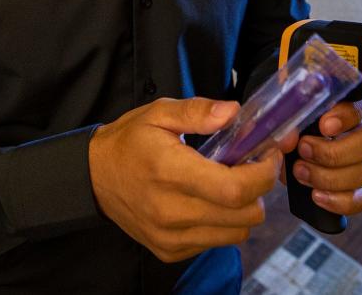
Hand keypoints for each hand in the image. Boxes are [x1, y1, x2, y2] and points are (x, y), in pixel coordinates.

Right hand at [88, 97, 279, 262]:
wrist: (93, 178)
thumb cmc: (129, 142)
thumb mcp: (159, 113)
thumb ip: (198, 111)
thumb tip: (233, 112)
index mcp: (171, 172)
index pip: (234, 189)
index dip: (263, 174)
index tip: (268, 155)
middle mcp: (172, 211)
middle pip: (244, 216)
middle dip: (258, 190)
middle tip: (251, 167)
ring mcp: (170, 236)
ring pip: (236, 234)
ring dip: (243, 209)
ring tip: (230, 184)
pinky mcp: (169, 250)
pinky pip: (215, 243)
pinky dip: (222, 224)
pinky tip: (209, 201)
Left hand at [288, 95, 361, 215]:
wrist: (276, 161)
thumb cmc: (282, 134)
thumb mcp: (280, 122)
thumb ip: (285, 123)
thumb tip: (291, 137)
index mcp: (343, 109)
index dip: (347, 115)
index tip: (324, 125)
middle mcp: (357, 134)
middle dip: (334, 152)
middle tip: (303, 150)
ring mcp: (360, 164)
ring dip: (329, 177)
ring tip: (300, 172)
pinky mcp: (356, 191)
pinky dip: (339, 200)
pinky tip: (316, 196)